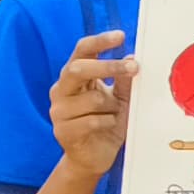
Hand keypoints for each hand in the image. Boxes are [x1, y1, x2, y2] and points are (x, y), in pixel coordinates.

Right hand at [47, 27, 133, 177]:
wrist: (93, 158)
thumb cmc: (107, 123)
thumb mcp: (121, 99)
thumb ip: (124, 81)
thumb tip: (134, 58)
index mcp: (74, 77)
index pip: (81, 51)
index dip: (99, 42)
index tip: (121, 36)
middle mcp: (62, 90)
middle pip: (78, 68)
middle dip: (107, 66)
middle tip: (134, 67)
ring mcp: (59, 111)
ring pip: (92, 98)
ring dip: (112, 106)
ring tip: (114, 114)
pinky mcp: (63, 131)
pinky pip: (93, 120)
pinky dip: (109, 122)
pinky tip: (108, 126)